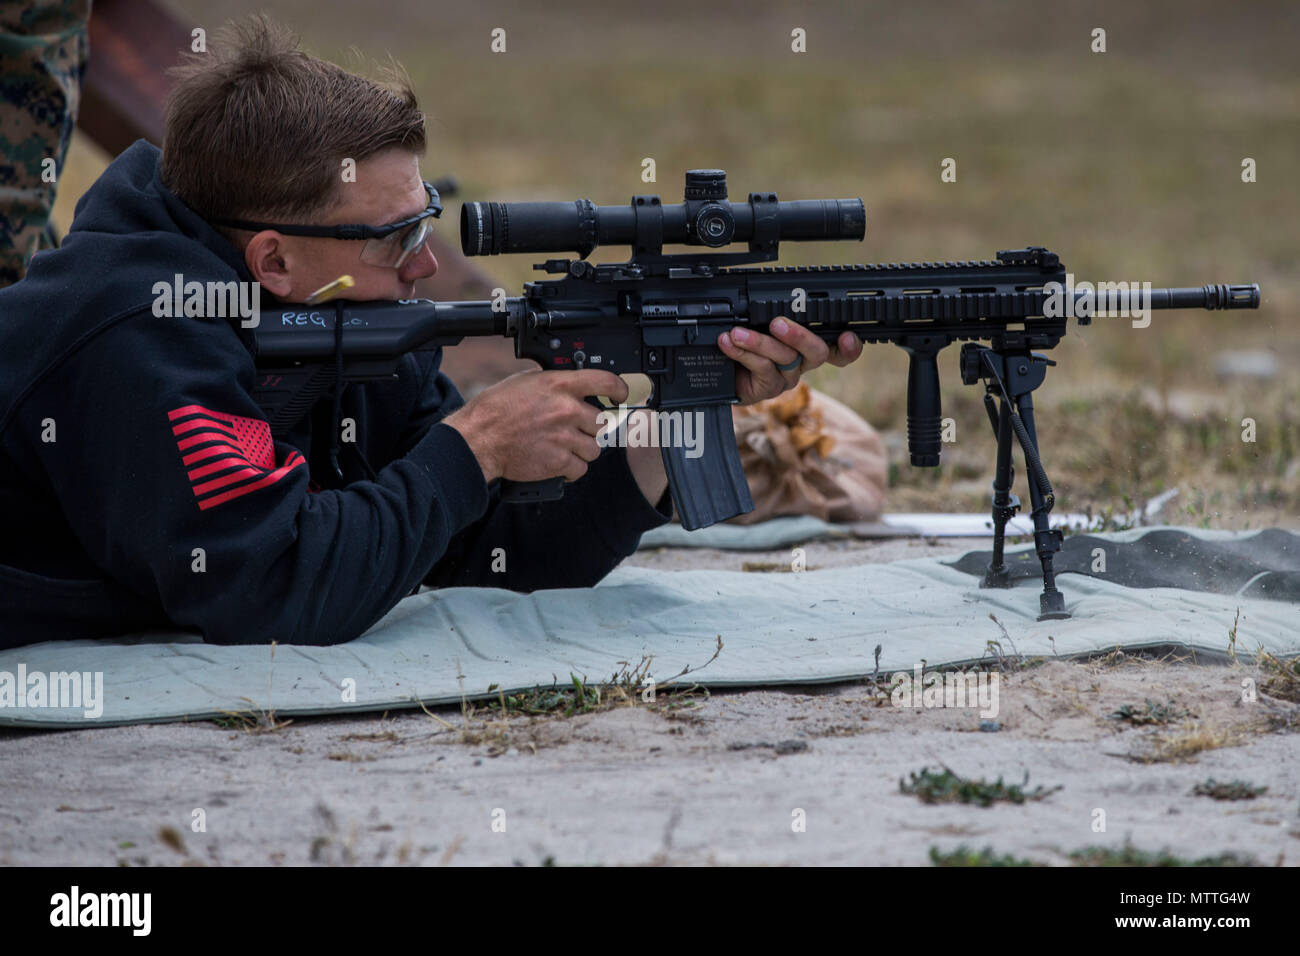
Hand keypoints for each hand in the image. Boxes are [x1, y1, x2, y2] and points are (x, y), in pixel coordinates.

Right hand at [443, 369, 627, 483]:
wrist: (479, 438)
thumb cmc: (496, 410)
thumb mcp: (525, 381)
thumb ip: (552, 383)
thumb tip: (570, 385)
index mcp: (560, 385)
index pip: (606, 382)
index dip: (619, 390)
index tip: (621, 396)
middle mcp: (566, 409)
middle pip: (602, 422)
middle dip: (590, 429)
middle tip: (575, 431)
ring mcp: (564, 436)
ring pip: (594, 448)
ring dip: (583, 450)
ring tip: (565, 448)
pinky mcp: (559, 461)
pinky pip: (581, 468)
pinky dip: (572, 469)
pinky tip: (560, 463)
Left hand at [717, 316, 861, 404]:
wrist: (721, 370)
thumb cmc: (745, 342)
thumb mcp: (759, 323)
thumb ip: (772, 313)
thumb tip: (769, 298)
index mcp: (807, 345)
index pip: (839, 348)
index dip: (849, 346)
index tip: (847, 336)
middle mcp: (802, 363)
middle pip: (816, 351)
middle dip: (799, 335)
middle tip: (777, 323)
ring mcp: (787, 378)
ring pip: (784, 358)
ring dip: (759, 342)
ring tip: (737, 333)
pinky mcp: (769, 388)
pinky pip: (762, 368)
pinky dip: (743, 353)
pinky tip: (729, 343)